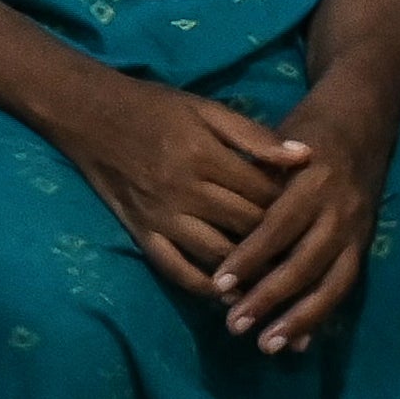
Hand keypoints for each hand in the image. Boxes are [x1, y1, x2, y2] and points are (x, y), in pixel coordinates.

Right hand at [40, 67, 300, 301]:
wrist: (88, 113)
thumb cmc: (152, 106)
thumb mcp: (205, 108)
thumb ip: (254, 135)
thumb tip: (305, 157)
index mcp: (204, 156)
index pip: (263, 194)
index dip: (293, 208)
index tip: (311, 216)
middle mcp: (184, 191)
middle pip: (246, 228)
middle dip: (280, 243)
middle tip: (304, 253)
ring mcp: (161, 216)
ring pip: (217, 255)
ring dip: (249, 272)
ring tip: (275, 279)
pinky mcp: (141, 232)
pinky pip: (175, 269)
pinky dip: (203, 286)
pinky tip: (226, 292)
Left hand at [214, 75, 399, 353]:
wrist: (362, 120)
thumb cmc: (304, 130)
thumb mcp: (276, 142)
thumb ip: (256, 181)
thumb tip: (220, 223)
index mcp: (312, 181)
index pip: (277, 227)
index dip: (250, 258)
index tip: (220, 284)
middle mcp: (339, 210)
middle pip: (304, 263)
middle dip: (270, 298)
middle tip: (235, 325)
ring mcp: (356, 230)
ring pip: (330, 283)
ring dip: (299, 319)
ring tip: (266, 345)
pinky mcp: (364, 245)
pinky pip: (345, 286)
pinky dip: (322, 315)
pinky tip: (300, 342)